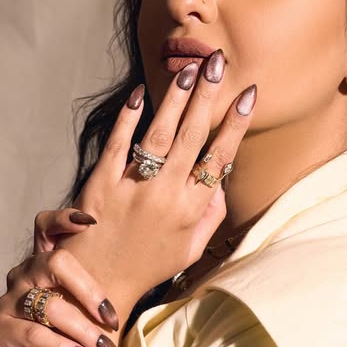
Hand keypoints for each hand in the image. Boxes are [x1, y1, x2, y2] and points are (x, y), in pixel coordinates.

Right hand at [0, 209, 115, 346]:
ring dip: (83, 329)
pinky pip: (36, 334)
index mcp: (45, 259)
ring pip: (51, 305)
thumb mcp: (78, 298)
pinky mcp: (1, 328)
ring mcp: (11, 298)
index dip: (65, 218)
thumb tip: (148, 264)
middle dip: (89, 290)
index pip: (46, 226)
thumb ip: (99, 282)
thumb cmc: (62, 322)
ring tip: (104, 346)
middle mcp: (26, 272)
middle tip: (111, 316)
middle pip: (56, 262)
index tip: (92, 221)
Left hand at [58, 50, 255, 317]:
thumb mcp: (191, 249)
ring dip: (175, 99)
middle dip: (208, 96)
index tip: (249, 93)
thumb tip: (220, 181)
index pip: (220, 157)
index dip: (236, 123)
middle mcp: (166, 194)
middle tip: (218, 63)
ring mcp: (133, 187)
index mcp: (192, 209)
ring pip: (159, 135)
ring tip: (189, 70)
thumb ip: (212, 215)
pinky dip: (128, 118)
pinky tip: (138, 94)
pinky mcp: (102, 183)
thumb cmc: (150, 265)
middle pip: (192, 136)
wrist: (96, 284)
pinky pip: (117, 145)